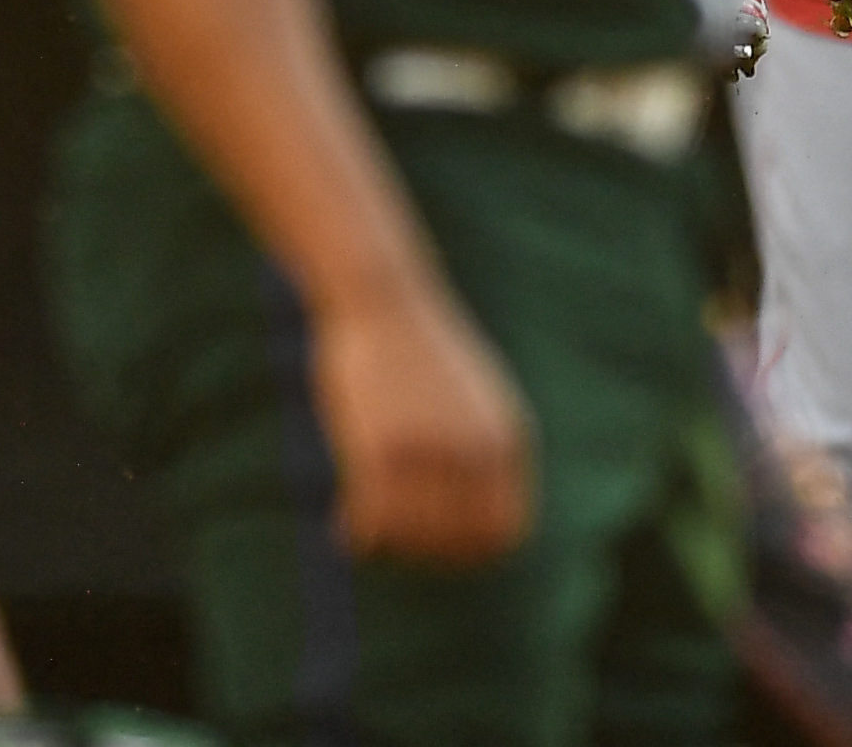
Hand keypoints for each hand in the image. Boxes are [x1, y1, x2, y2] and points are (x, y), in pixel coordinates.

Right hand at [310, 277, 535, 565]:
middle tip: (392, 543)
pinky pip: (377, 517)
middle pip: (459, 542)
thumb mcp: (469, 401)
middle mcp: (479, 449)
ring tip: (366, 533)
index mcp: (508, 439)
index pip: (504, 532)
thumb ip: (478, 453)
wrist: (386, 299)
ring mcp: (436, 450)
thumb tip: (473, 520)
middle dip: (424, 553)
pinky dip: (361, 534)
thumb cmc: (420, 352)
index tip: (434, 550)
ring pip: (416, 534)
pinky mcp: (387, 445)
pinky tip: (344, 528)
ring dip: (391, 543)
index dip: (470, 552)